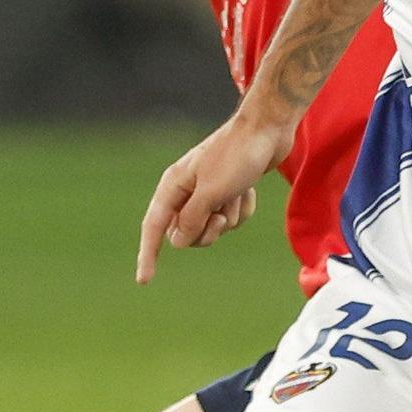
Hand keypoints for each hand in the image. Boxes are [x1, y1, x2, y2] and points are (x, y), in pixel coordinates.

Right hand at [136, 112, 288, 281]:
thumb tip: (178, 241)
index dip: (147, 254)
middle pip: (185, 234)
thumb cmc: (237, 156)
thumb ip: (192, 219)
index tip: (143, 280)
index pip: (153, 227)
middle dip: (206, 232)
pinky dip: (243, 209)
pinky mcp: (229, 194)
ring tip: (238, 192)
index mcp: (173, 186)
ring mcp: (208, 193)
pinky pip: (233, 219)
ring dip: (230, 217)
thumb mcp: (212, 192)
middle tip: (221, 216)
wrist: (267, 130)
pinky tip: (248, 190)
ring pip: (213, 229)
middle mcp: (186, 191)